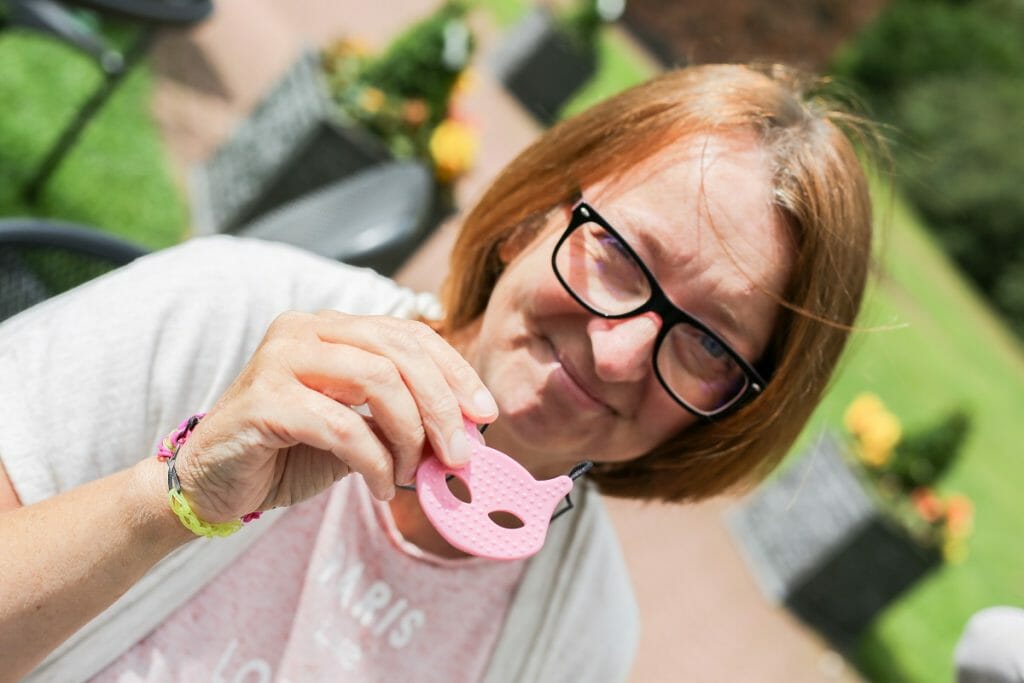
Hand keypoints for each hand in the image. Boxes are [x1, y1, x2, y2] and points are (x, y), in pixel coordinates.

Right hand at [173, 311, 497, 522]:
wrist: (213, 485)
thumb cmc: (288, 453)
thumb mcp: (358, 430)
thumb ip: (401, 421)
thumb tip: (464, 434)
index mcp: (332, 327)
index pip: (410, 334)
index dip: (455, 372)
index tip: (484, 414)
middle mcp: (305, 330)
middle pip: (400, 353)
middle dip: (442, 407)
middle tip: (461, 455)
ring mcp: (280, 359)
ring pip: (377, 381)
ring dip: (409, 436)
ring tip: (412, 474)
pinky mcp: (263, 400)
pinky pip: (342, 427)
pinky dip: (374, 462)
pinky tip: (382, 488)